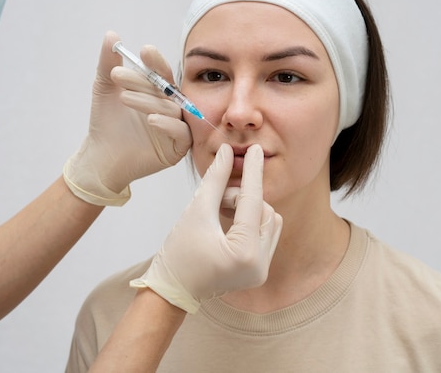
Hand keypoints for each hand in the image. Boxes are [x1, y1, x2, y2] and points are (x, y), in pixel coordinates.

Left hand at [63, 31, 191, 205]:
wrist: (100, 156)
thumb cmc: (105, 123)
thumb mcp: (105, 89)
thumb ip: (108, 64)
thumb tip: (111, 34)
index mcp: (159, 93)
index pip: (164, 74)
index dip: (156, 62)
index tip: (144, 52)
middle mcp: (171, 108)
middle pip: (167, 91)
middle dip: (144, 82)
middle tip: (118, 76)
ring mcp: (177, 128)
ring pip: (171, 110)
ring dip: (148, 102)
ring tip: (124, 98)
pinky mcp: (177, 149)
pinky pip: (181, 133)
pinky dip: (168, 125)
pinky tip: (151, 119)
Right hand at [130, 144, 282, 313]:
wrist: (171, 291)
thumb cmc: (178, 255)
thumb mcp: (196, 212)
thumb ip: (215, 180)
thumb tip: (227, 152)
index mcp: (245, 253)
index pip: (253, 202)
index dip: (253, 172)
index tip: (254, 150)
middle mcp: (260, 265)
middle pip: (266, 211)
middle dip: (243, 199)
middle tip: (218, 198)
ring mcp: (262, 271)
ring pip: (269, 222)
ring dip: (249, 211)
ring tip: (220, 211)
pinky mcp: (259, 271)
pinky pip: (265, 235)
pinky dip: (250, 223)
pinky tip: (228, 221)